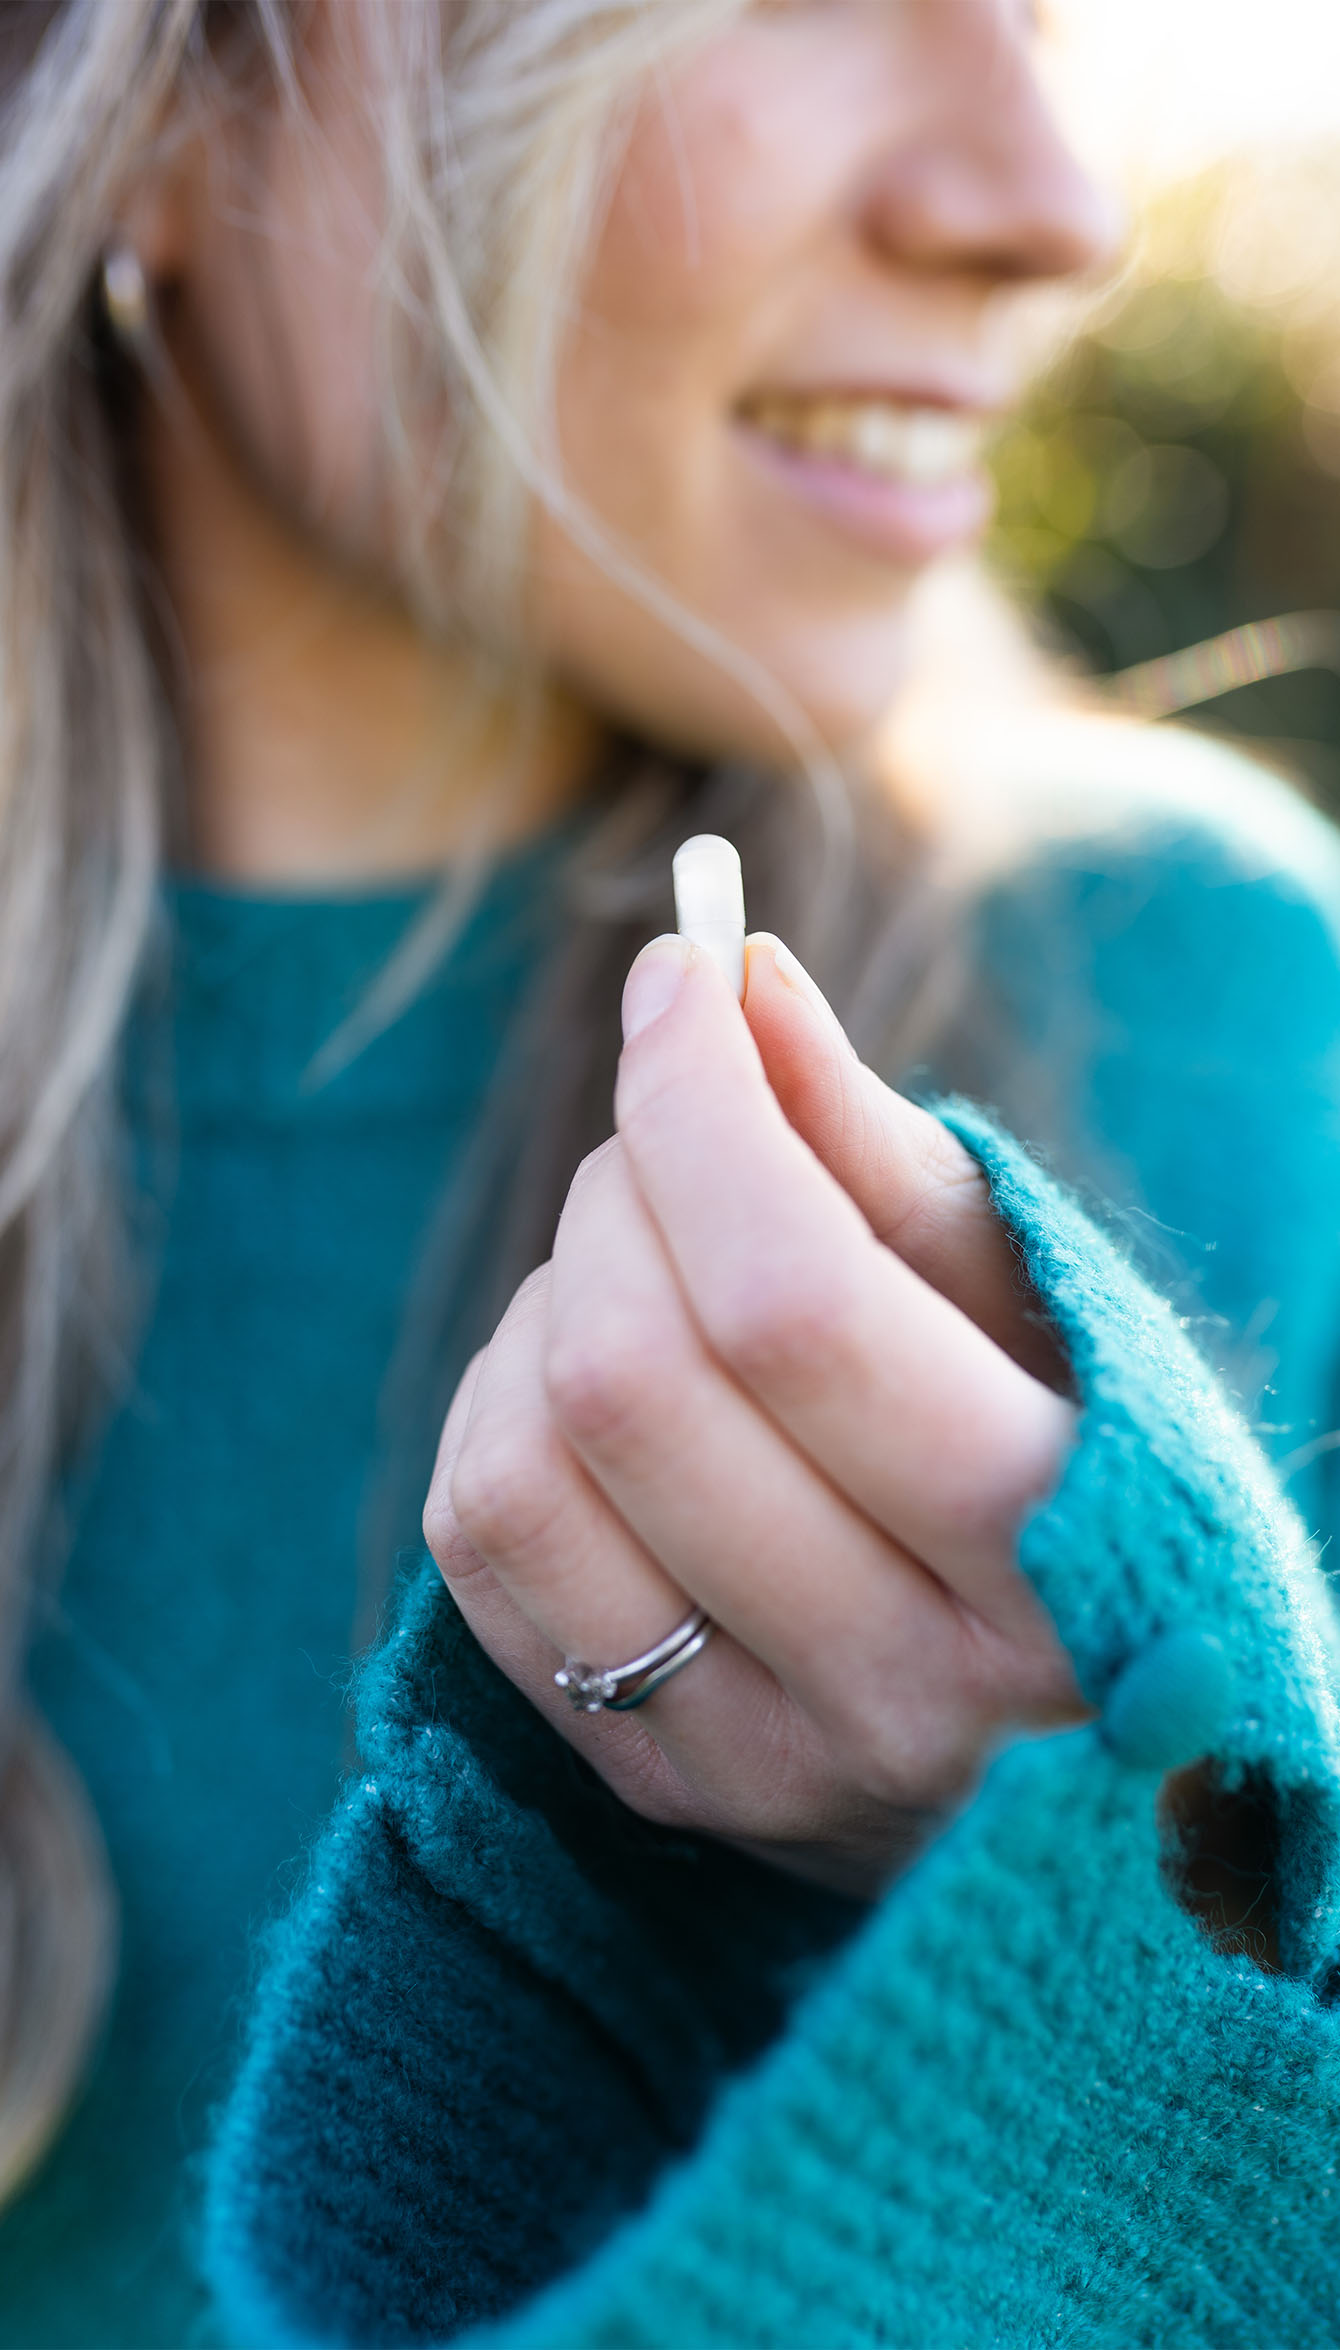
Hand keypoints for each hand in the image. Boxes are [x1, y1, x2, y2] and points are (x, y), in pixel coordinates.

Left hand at [423, 933, 1083, 1898]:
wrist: (1068, 1740)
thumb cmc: (1068, 1471)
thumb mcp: (1036, 1309)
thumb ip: (887, 1154)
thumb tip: (740, 980)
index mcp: (1053, 1554)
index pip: (792, 1304)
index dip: (700, 1111)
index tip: (679, 980)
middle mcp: (904, 1694)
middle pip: (636, 1375)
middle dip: (623, 1186)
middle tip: (674, 1135)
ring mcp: (761, 1766)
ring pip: (526, 1463)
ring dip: (548, 1301)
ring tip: (640, 1267)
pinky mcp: (651, 1786)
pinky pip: (478, 1546)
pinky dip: (502, 1405)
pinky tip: (591, 1381)